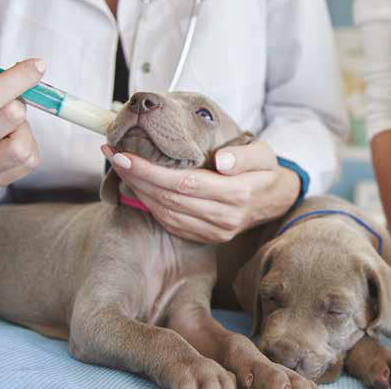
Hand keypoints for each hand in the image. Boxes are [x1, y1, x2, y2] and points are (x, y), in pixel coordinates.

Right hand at [0, 31, 44, 203]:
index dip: (15, 79)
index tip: (37, 65)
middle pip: (10, 116)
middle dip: (18, 102)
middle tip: (10, 100)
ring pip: (21, 144)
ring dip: (23, 128)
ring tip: (7, 124)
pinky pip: (30, 159)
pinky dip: (28, 144)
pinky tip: (10, 140)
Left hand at [101, 140, 299, 243]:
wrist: (279, 201)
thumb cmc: (267, 171)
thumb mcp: (265, 155)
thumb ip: (245, 156)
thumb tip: (221, 161)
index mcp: (236, 194)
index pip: (183, 183)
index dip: (149, 171)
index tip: (123, 154)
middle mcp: (223, 218)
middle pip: (168, 199)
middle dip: (135, 177)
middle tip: (111, 154)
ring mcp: (215, 231)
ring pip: (166, 214)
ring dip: (138, 191)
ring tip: (120, 167)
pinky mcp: (208, 237)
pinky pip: (172, 224)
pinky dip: (150, 206)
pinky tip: (137, 187)